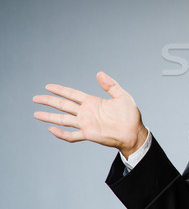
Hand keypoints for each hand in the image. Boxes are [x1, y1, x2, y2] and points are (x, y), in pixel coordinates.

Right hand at [33, 72, 147, 158]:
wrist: (134, 132)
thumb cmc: (130, 115)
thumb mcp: (122, 96)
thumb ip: (110, 85)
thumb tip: (99, 73)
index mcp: (92, 102)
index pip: (72, 94)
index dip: (60, 90)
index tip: (48, 86)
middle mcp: (86, 112)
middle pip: (63, 105)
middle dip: (49, 101)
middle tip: (36, 98)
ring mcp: (86, 124)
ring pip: (63, 120)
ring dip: (50, 117)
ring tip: (36, 114)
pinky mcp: (88, 134)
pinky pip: (72, 135)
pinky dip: (61, 134)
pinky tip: (52, 130)